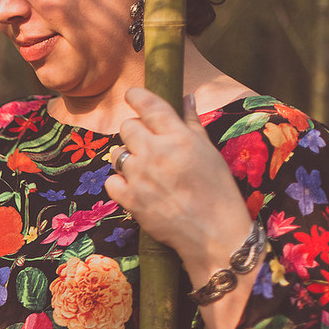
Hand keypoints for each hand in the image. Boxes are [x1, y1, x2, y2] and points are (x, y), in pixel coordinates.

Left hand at [103, 87, 254, 285]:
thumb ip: (192, 123)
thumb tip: (185, 97)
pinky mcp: (130, 199)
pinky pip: (111, 181)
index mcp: (179, 137)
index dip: (137, 96)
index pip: (150, 105)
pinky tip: (136, 187)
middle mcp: (156, 152)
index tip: (132, 95)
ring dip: (127, 157)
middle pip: (128, 127)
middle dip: (135, 131)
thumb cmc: (217, 191)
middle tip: (146, 143)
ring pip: (117, 153)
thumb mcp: (209, 152)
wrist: (213, 233)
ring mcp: (140, 176)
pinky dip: (120, 183)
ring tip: (144, 168)